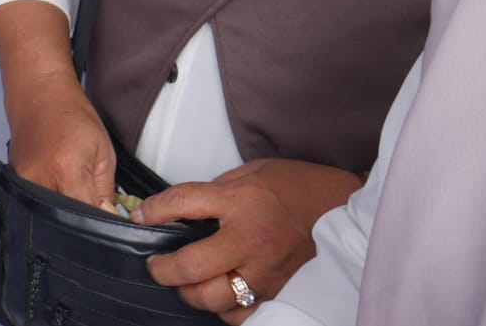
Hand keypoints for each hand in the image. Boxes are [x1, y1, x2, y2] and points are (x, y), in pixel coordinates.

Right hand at [0, 0, 115, 211]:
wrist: (39, 93)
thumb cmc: (72, 115)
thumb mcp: (103, 151)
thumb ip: (107, 192)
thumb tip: (111, 223)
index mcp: (66, 171)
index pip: (88, 219)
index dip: (103, 227)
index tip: (112, 227)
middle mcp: (39, 180)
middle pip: (65, 224)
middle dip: (83, 225)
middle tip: (94, 212)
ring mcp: (22, 182)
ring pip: (48, 218)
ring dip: (65, 217)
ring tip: (76, 198)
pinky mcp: (14, 182)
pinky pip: (35, 206)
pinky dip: (50, 206)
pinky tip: (59, 192)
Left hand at [133, 160, 361, 320]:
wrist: (345, 208)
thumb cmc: (297, 186)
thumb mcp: (250, 173)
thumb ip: (215, 193)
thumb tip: (180, 211)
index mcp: (241, 201)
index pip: (183, 204)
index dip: (154, 212)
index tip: (140, 217)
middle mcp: (251, 240)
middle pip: (191, 267)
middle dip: (163, 269)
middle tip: (155, 265)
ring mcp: (267, 271)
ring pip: (213, 299)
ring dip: (190, 293)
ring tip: (184, 283)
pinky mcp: (281, 292)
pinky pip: (242, 314)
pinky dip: (224, 309)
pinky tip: (218, 296)